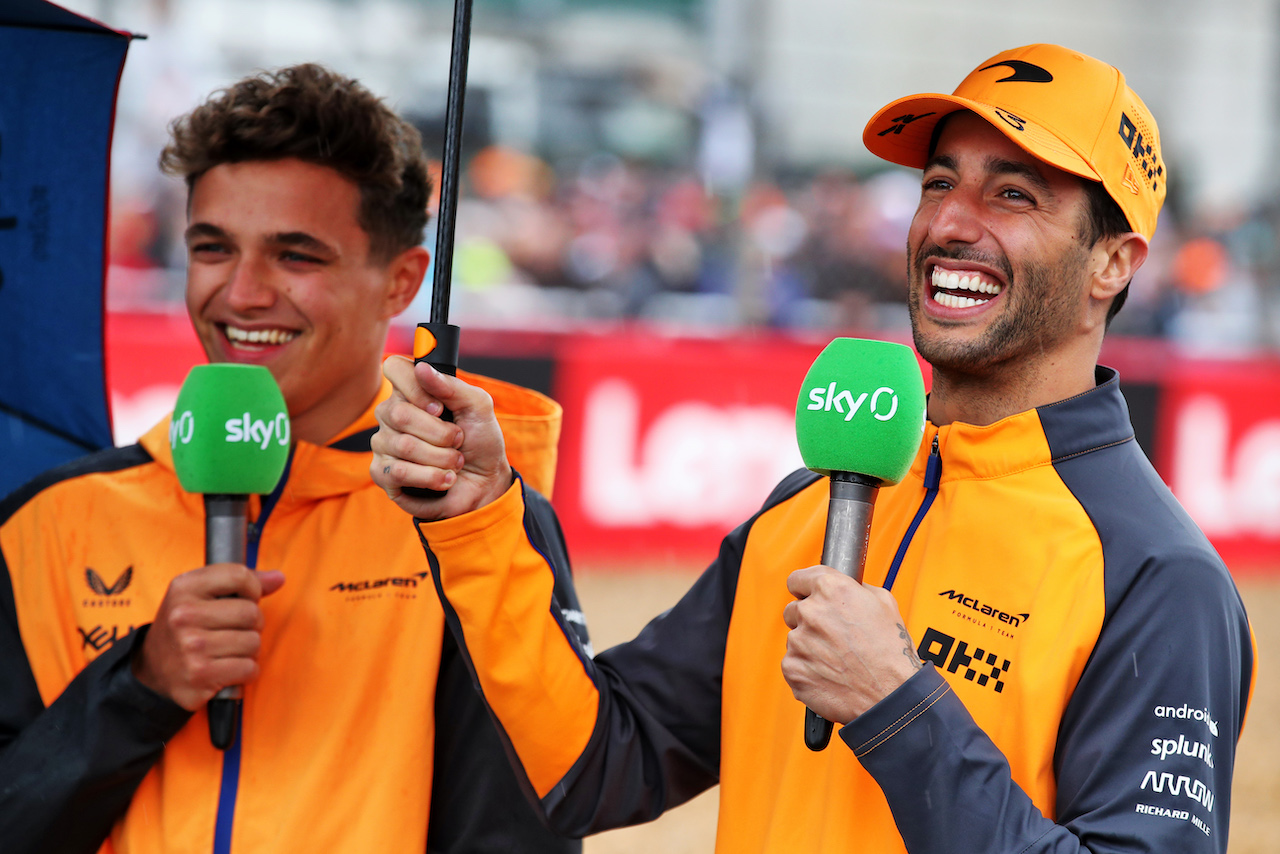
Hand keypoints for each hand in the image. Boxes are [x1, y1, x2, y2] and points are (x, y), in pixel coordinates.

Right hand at [131, 564, 284, 710]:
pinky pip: (249, 668)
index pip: (240, 576)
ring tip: (229, 649)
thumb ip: (240, 582)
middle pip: (252, 613)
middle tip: (235, 630)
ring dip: (249, 649)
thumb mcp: (201, 594)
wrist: (154, 669)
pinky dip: (246, 670)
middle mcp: (184, 615)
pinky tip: (228, 668)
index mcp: (184, 588)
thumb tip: (278, 578)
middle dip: (252, 624)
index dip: (252, 589)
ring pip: (254, 642)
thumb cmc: (186, 626)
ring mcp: (191, 647)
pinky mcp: (200, 675)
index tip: (244, 598)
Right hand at [371, 355, 511, 520]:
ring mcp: (383, 444)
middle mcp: (391, 414)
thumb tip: (422, 368)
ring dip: (442, 458)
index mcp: (412, 392)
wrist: (485, 483)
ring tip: (455, 463)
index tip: (440, 408)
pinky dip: (431, 477)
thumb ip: (452, 386)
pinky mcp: (382, 474)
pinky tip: (443, 479)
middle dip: (441, 433)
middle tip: (457, 440)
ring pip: (404, 445)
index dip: (416, 388)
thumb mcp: (478, 408)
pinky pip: (398, 472)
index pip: (394, 369)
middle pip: (399, 413)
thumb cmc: (480, 441)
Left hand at [781, 566, 921, 723]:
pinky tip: (829, 674)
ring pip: (795, 639)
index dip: (805, 589)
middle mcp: (811, 612)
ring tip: (837, 659)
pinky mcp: (792, 668)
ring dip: (810, 646)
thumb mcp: (883, 602)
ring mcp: (798, 641)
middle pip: (794, 610)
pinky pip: (793, 663)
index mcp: (831, 589)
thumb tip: (842, 585)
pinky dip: (806, 669)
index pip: (798, 579)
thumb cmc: (891, 652)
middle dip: (809, 620)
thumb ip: (854, 588)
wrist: (890, 696)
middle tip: (832, 636)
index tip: (807, 596)